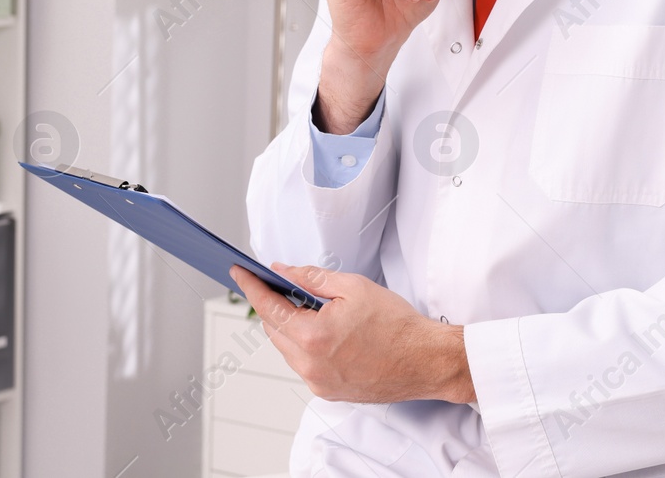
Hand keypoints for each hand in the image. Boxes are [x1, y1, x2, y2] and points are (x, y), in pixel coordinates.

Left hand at [228, 263, 474, 405]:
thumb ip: (311, 278)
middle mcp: (310, 366)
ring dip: (289, 327)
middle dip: (272, 305)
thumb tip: (282, 271)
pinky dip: (304, 346)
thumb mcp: (353, 287)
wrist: (426, 360)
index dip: (251, 286)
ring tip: (304, 306)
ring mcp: (318, 383)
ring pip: (287, 349)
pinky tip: (321, 331)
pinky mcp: (329, 392)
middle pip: (274, 330)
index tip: (238, 272)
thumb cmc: (397, 324)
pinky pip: (304, 365)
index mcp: (313, 337)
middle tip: (276, 284)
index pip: (268, 308)